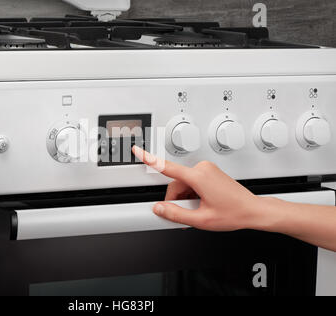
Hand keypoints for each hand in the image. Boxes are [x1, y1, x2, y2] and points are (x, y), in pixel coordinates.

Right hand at [132, 146, 270, 231]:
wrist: (253, 210)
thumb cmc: (234, 213)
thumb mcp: (201, 220)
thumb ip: (176, 215)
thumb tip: (159, 209)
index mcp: (199, 176)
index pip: (166, 167)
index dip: (149, 159)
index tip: (137, 150)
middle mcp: (202, 168)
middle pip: (175, 183)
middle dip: (177, 200)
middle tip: (188, 214)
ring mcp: (207, 169)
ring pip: (183, 184)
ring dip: (185, 198)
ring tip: (199, 210)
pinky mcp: (210, 172)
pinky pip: (192, 182)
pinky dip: (191, 194)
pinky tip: (201, 204)